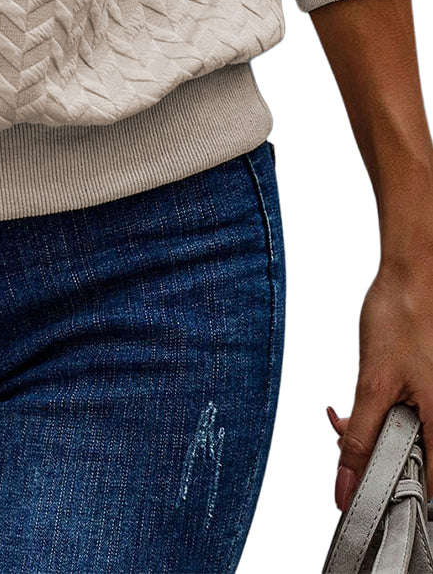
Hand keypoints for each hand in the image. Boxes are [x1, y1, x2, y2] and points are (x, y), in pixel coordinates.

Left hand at [325, 252, 432, 511]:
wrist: (414, 271)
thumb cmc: (402, 317)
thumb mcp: (372, 383)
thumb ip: (359, 440)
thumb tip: (346, 490)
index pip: (430, 491)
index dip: (394, 500)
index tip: (363, 498)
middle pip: (416, 465)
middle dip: (375, 458)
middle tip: (345, 434)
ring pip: (411, 440)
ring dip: (377, 434)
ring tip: (347, 415)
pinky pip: (415, 418)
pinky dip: (386, 414)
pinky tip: (364, 399)